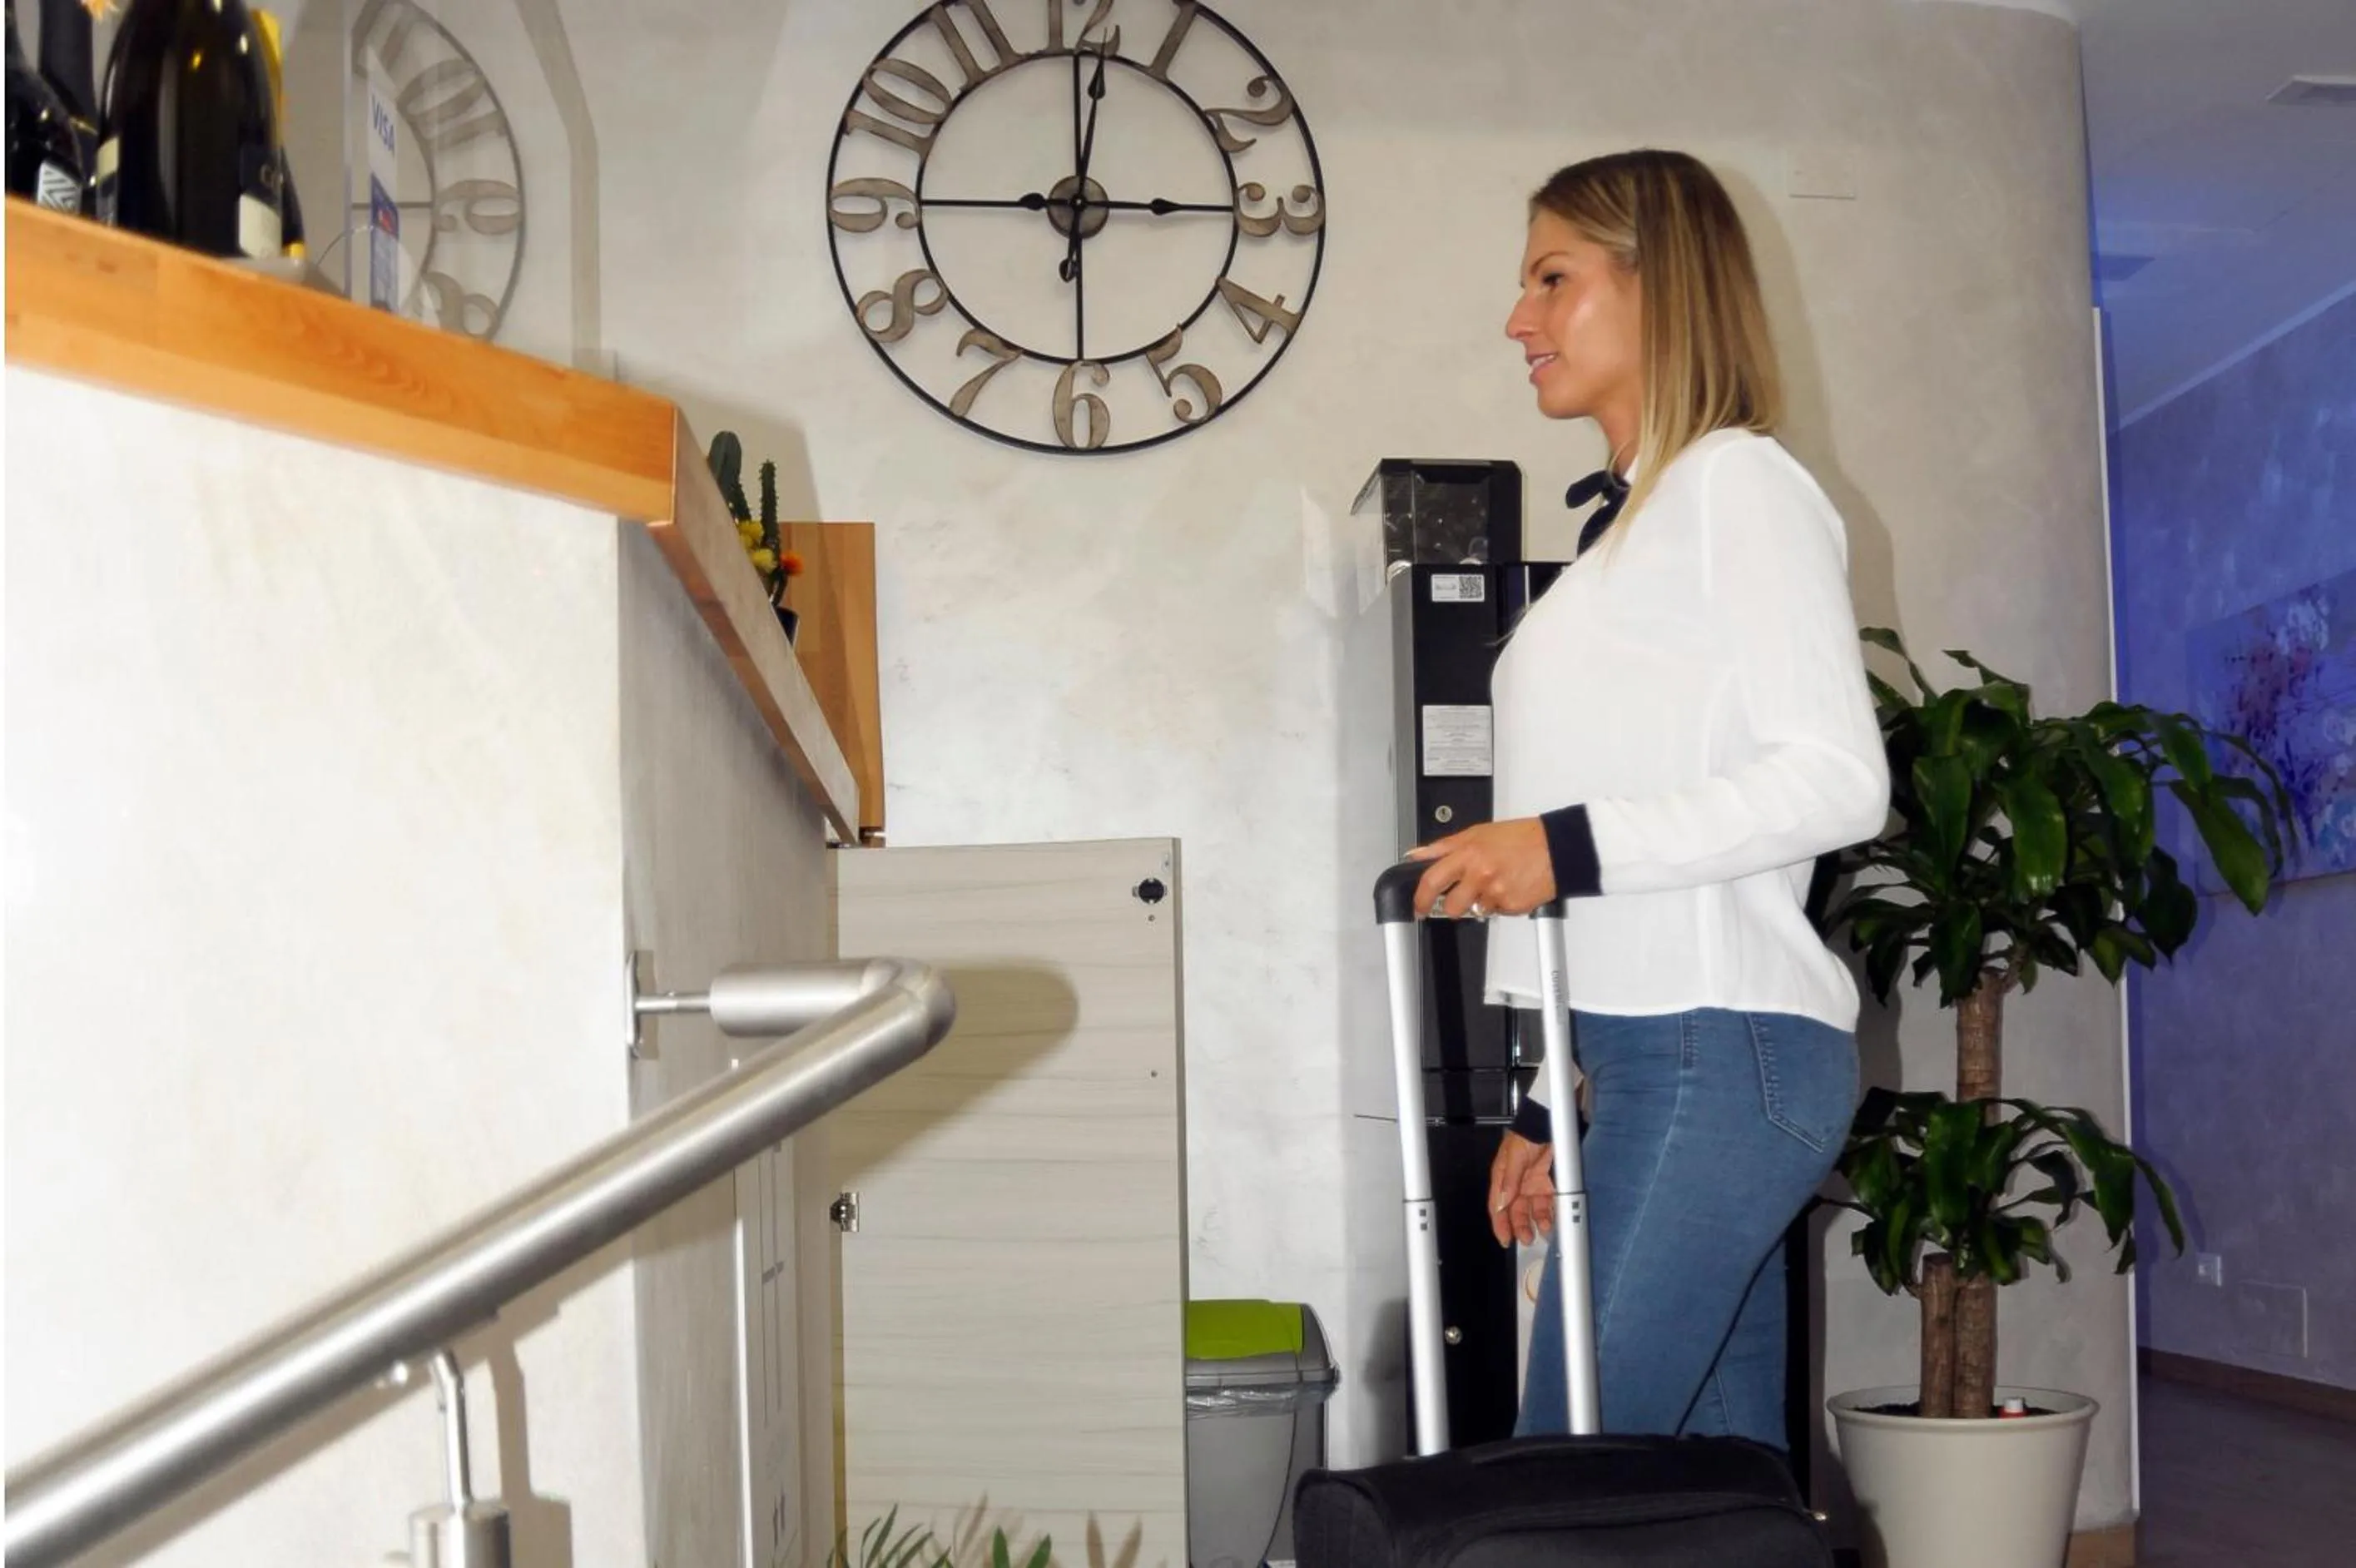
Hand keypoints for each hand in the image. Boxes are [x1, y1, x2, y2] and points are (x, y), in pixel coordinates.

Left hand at [1407, 818, 1555, 918]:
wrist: (1558, 849)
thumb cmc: (1522, 837)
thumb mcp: (1478, 833)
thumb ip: (1445, 847)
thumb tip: (1418, 854)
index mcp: (1468, 854)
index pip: (1432, 880)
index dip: (1420, 898)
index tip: (1418, 906)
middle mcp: (1480, 875)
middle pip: (1451, 906)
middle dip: (1453, 906)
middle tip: (1463, 895)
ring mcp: (1496, 893)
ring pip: (1475, 910)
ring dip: (1480, 902)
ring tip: (1496, 883)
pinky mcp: (1512, 907)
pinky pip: (1497, 912)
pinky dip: (1500, 903)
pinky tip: (1510, 886)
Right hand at [1489, 1130, 1555, 1246]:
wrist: (1546, 1125)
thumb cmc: (1525, 1136)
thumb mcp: (1514, 1157)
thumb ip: (1509, 1181)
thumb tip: (1502, 1203)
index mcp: (1502, 1180)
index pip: (1497, 1207)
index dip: (1500, 1224)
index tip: (1505, 1239)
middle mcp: (1516, 1186)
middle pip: (1515, 1212)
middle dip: (1520, 1227)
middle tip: (1526, 1239)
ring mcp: (1532, 1186)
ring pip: (1532, 1211)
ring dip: (1536, 1222)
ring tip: (1543, 1230)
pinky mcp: (1548, 1185)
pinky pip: (1548, 1204)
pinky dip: (1550, 1213)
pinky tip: (1552, 1220)